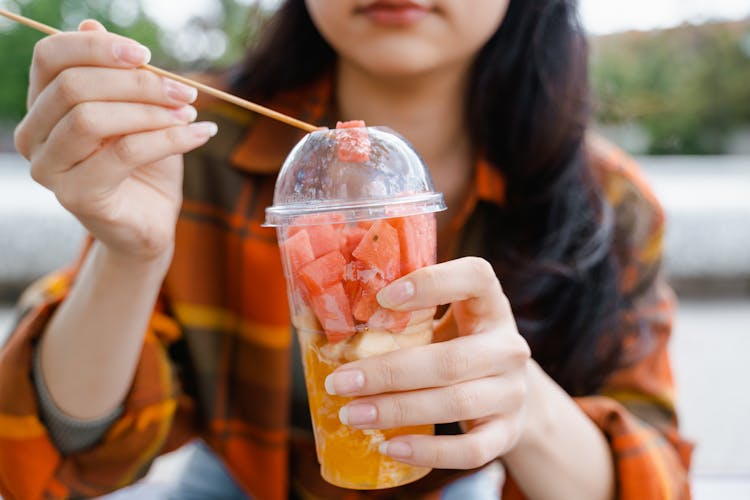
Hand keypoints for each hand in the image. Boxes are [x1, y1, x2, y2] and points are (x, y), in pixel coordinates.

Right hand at [13, 20, 216, 261]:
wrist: (150, 220)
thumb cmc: (143, 163)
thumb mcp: (135, 111)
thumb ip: (116, 76)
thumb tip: (93, 26)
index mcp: (42, 107)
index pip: (50, 58)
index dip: (97, 47)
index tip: (145, 55)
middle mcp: (34, 138)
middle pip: (73, 86)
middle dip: (137, 83)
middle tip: (185, 90)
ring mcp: (50, 170)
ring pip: (92, 119)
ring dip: (151, 111)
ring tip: (189, 112)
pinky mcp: (77, 197)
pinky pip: (124, 153)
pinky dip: (169, 139)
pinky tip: (201, 133)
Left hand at [324, 257, 530, 468]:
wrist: (509, 391)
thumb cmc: (458, 343)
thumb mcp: (444, 319)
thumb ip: (404, 315)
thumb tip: (324, 314)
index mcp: (490, 304)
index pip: (475, 277)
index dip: (432, 283)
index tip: (382, 296)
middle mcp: (508, 346)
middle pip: (450, 360)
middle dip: (389, 372)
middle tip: (339, 381)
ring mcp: (512, 392)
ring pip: (456, 403)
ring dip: (398, 410)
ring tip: (351, 414)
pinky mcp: (507, 432)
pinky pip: (472, 449)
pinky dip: (429, 452)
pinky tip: (390, 447)